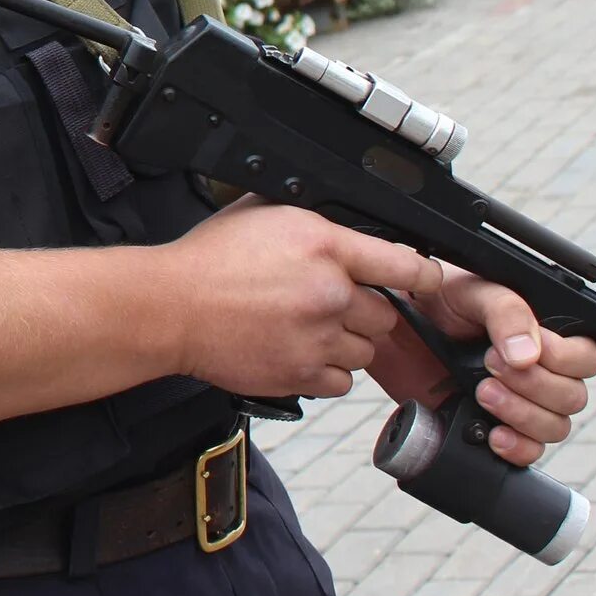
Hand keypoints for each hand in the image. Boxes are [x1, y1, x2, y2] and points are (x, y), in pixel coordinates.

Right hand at [162, 202, 441, 399]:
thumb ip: (314, 220)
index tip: (425, 279)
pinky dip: (326, 371)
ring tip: (306, 329)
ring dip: (345, 342)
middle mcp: (329, 293)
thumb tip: (350, 222)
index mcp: (324, 246)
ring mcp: (318, 338)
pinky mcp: (303, 375)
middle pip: (386, 314)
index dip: (423, 274)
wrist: (170, 307)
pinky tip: (298, 351)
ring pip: (367, 351)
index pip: (406, 264)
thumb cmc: (207, 261)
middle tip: (327, 303)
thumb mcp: (262, 214)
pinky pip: (343, 382)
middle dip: (363, 309)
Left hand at [369, 265, 595, 465]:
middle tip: (489, 368)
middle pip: (573, 397)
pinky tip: (492, 435)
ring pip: (555, 426)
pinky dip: (517, 448)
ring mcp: (520, 401)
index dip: (560, 360)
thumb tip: (528, 355)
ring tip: (482, 393)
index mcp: (546, 334)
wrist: (391, 329)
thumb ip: (506, 312)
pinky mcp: (496, 426)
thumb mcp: (471, 291)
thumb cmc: (436, 300)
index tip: (515, 353)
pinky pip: (530, 452)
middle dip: (535, 387)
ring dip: (523, 415)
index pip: (586, 358)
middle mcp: (541, 371)